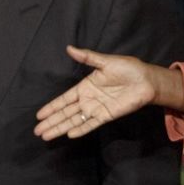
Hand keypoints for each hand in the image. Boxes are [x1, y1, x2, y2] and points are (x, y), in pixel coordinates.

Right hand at [35, 45, 171, 138]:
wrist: (146, 80)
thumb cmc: (128, 68)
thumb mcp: (105, 61)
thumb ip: (87, 57)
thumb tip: (69, 48)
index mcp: (85, 86)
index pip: (63, 99)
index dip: (51, 107)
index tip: (39, 115)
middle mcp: (88, 100)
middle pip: (65, 113)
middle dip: (51, 122)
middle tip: (37, 131)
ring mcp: (96, 109)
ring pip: (74, 121)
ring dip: (60, 128)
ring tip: (46, 136)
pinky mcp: (107, 116)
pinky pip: (91, 124)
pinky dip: (81, 129)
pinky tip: (69, 134)